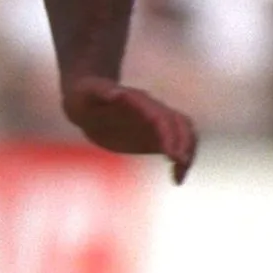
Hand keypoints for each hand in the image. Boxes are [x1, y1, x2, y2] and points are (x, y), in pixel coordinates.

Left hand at [63, 76, 197, 183]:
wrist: (86, 102)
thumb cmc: (84, 95)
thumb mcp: (86, 92)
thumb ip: (101, 92)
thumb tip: (117, 94)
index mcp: (138, 100)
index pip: (160, 116)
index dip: (168, 133)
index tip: (170, 153)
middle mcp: (153, 110)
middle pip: (181, 123)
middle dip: (184, 143)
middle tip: (178, 164)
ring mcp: (156, 123)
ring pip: (185, 134)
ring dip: (188, 153)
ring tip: (179, 176)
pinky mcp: (155, 136)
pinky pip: (177, 147)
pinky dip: (182, 162)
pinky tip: (176, 179)